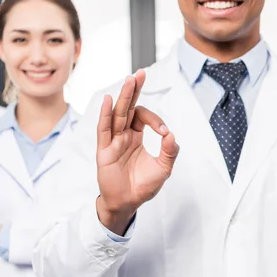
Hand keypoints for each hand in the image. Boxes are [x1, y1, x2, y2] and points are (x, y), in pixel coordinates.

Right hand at [96, 69, 178, 233]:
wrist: (128, 203)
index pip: (143, 117)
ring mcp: (112, 141)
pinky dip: (106, 115)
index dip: (155, 120)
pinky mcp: (104, 151)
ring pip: (117, 114)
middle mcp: (123, 135)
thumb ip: (169, 151)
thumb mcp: (163, 168)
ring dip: (124, 97)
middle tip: (141, 73)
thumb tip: (172, 134)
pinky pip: (104, 130)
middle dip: (134, 90)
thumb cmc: (143, 186)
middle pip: (128, 107)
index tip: (164, 133)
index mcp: (136, 136)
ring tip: (130, 80)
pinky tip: (110, 100)